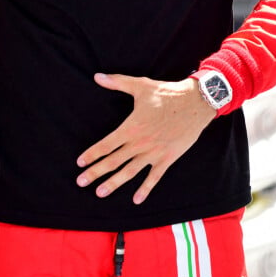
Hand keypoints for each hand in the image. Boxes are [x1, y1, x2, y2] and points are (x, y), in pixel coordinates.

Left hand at [76, 73, 214, 203]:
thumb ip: (117, 82)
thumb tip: (97, 76)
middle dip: (96, 172)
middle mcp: (140, 143)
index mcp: (131, 127)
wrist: (195, 103)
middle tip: (81, 182)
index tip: (80, 163)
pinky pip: (154, 177)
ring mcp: (154, 153)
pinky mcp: (167, 158)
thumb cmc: (166, 93)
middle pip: (114, 161)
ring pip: (130, 172)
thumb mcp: (140, 85)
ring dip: (114, 183)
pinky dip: (145, 189)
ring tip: (100, 192)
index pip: (106, 144)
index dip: (92, 154)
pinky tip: (136, 200)